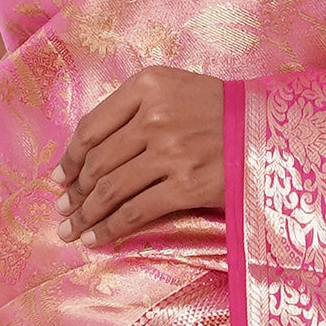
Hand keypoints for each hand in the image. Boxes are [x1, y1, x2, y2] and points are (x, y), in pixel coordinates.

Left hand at [50, 66, 224, 246]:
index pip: (91, 128)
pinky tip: (97, 239)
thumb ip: (131, 111)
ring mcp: (171, 151)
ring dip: (85, 215)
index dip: (69, 160)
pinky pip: (136, 211)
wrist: (268, 129)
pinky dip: (110, 228)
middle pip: (98, 162)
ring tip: (72, 232)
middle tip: (62, 212)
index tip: (57, 180)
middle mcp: (155, 116)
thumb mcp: (173, 89)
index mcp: (147, 86)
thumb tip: (83, 157)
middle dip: (74, 194)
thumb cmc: (217, 110)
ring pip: (111, 190)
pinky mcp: (186, 185)